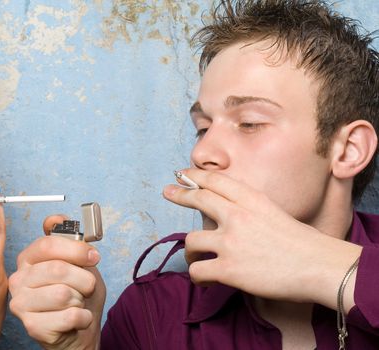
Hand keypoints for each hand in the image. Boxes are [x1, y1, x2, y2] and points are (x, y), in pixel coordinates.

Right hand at [9, 215, 105, 349]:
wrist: (80, 328)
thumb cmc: (78, 293)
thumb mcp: (78, 261)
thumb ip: (68, 238)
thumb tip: (55, 218)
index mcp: (28, 258)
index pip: (47, 245)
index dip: (76, 249)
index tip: (94, 256)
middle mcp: (18, 279)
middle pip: (58, 269)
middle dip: (84, 279)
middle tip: (88, 286)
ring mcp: (21, 304)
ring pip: (64, 294)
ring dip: (81, 299)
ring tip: (78, 302)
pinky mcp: (31, 326)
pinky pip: (69, 316)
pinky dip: (83, 318)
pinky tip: (77, 319)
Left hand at [163, 170, 360, 308]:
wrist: (317, 265)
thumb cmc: (302, 242)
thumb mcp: (274, 212)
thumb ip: (249, 210)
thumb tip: (227, 215)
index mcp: (251, 200)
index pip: (216, 181)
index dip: (195, 176)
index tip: (181, 174)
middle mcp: (237, 216)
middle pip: (198, 198)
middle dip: (180, 195)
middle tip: (168, 192)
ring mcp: (230, 242)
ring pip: (191, 240)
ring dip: (190, 252)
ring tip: (196, 259)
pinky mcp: (228, 268)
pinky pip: (197, 271)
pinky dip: (198, 276)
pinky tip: (205, 279)